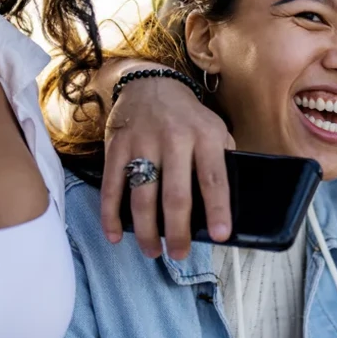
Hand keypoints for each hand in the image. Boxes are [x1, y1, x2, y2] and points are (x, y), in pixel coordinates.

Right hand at [100, 70, 235, 258]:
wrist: (150, 83)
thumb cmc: (189, 118)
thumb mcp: (215, 129)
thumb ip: (222, 161)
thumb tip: (226, 207)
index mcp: (205, 135)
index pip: (213, 177)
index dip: (217, 208)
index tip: (220, 235)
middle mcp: (173, 139)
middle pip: (175, 194)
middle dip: (177, 231)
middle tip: (179, 254)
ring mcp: (142, 143)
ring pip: (142, 195)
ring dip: (145, 230)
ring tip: (151, 252)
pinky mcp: (116, 147)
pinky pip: (112, 186)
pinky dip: (110, 215)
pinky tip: (114, 235)